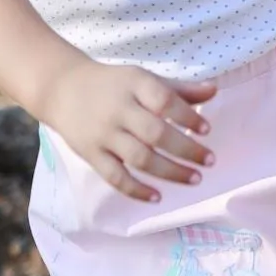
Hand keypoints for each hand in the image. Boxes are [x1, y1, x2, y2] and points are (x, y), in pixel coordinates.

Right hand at [43, 59, 217, 201]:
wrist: (61, 89)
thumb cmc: (112, 84)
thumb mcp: (142, 78)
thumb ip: (178, 89)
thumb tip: (213, 91)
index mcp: (134, 84)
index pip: (164, 100)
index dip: (187, 115)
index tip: (207, 129)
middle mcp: (119, 109)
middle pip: (155, 133)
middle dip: (186, 149)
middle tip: (210, 161)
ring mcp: (104, 134)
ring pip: (139, 158)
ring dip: (170, 171)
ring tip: (195, 179)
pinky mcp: (91, 154)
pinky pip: (114, 176)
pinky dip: (136, 190)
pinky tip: (158, 197)